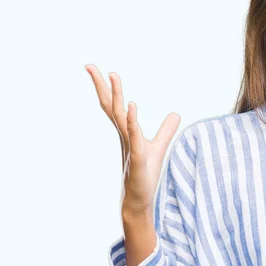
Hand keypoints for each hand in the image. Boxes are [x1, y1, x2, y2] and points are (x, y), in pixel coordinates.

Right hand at [84, 64, 180, 217]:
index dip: (106, 87)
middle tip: (90, 66)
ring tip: (114, 76)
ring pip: (121, 117)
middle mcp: (124, 136)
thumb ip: (166, 130)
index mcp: (126, 131)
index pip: (113, 105)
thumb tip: (176, 114)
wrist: (139, 200)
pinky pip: (135, 136)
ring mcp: (130, 146)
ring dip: (117, 96)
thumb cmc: (145, 175)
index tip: (97, 69)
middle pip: (110, 106)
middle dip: (101, 85)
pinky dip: (133, 120)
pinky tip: (132, 106)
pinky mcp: (139, 158)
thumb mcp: (159, 147)